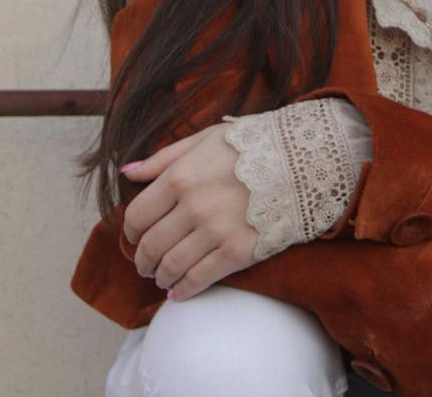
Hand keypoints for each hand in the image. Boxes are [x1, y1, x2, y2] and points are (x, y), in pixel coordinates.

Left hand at [119, 123, 259, 301]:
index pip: (138, 215)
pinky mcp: (238, 252)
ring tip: (161, 278)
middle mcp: (193, 206)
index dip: (130, 232)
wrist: (303, 160)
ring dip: (160, 277)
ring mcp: (215, 231)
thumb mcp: (206, 139)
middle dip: (143, 260)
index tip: (135, 237)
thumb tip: (127, 172)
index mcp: (181, 176)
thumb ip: (164, 157)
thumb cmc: (252, 145)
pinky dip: (183, 290)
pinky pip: (200, 279)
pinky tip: (179, 292)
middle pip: (151, 245)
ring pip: (171, 266)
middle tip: (145, 265)